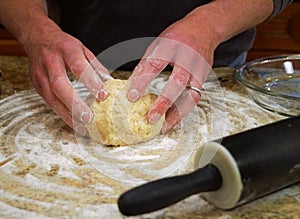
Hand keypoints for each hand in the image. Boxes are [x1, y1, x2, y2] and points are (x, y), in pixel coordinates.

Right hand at [22, 25, 109, 134]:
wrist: (37, 38)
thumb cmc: (63, 45)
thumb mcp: (83, 49)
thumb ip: (96, 66)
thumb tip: (109, 83)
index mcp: (66, 50)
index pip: (79, 67)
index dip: (91, 82)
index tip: (103, 95)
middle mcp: (51, 62)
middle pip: (60, 85)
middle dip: (74, 104)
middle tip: (88, 118)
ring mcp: (41, 75)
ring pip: (52, 98)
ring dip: (67, 115)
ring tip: (82, 127)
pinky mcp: (37, 85)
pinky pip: (49, 103)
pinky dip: (61, 114)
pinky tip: (72, 123)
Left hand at [128, 14, 218, 132]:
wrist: (204, 29)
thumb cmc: (178, 36)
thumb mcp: (157, 44)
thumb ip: (146, 64)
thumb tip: (132, 85)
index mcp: (170, 45)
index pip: (154, 65)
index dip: (142, 82)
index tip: (131, 96)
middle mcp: (187, 57)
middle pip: (177, 83)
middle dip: (163, 103)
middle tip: (150, 118)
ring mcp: (199, 68)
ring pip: (191, 95)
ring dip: (177, 113)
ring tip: (163, 126)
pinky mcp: (205, 77)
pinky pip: (195, 97)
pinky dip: (184, 110)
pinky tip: (173, 118)